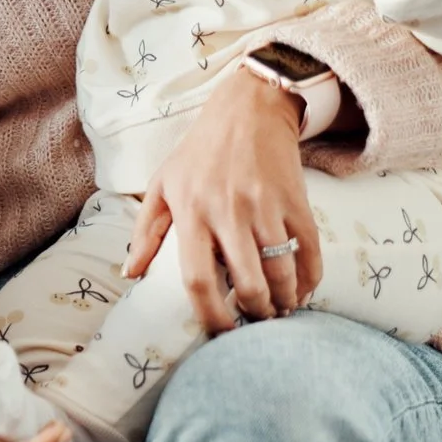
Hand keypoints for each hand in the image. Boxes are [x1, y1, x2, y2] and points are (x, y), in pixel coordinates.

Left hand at [126, 74, 321, 332]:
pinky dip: (309, 281)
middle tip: (253, 321)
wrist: (249, 110)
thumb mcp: (162, 184)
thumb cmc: (199, 151)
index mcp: (191, 211)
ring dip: (284, 302)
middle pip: (248, 284)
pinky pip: (310, 253)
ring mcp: (266, 207)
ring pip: (282, 273)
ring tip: (277, 310)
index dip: (211, 316)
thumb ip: (145, 232)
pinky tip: (300, 291)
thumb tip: (131, 275)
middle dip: (254, 314)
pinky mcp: (297, 202)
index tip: (220, 332)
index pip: (197, 279)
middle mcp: (229, 212)